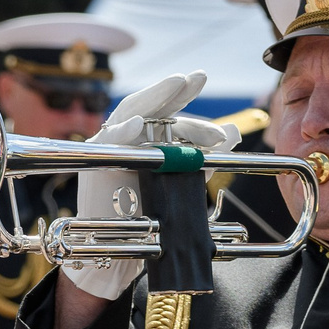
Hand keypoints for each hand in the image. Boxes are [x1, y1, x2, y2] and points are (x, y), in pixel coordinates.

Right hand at [67, 73, 236, 301]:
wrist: (119, 251)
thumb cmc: (149, 215)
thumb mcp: (182, 183)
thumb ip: (204, 158)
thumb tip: (234, 131)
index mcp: (147, 141)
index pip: (174, 123)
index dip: (199, 125)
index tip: (224, 134)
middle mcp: (127, 139)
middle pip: (151, 106)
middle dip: (175, 90)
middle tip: (197, 77)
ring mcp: (109, 147)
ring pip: (129, 113)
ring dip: (154, 98)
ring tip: (177, 83)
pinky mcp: (94, 162)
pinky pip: (108, 141)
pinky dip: (123, 131)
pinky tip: (139, 125)